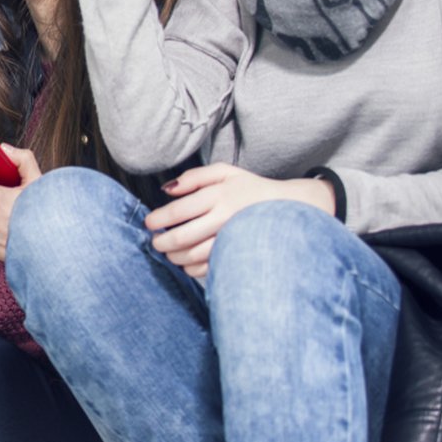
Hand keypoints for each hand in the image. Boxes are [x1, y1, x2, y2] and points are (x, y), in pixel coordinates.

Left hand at [145, 164, 334, 278]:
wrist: (292, 208)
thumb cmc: (251, 189)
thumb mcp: (225, 172)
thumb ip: (194, 177)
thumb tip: (167, 190)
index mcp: (219, 195)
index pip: (179, 210)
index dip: (159, 219)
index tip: (150, 223)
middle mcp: (225, 218)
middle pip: (183, 236)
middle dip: (164, 242)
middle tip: (156, 242)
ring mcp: (234, 239)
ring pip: (196, 255)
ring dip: (177, 257)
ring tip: (169, 254)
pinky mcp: (241, 255)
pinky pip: (212, 268)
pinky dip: (195, 269)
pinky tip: (188, 264)